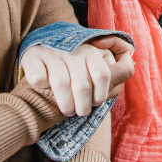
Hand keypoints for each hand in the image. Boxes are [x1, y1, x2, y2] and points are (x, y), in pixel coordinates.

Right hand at [20, 36, 134, 116]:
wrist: (44, 69)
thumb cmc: (76, 73)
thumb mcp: (98, 69)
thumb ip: (118, 69)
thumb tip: (129, 61)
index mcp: (91, 52)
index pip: (103, 75)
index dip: (101, 94)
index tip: (97, 101)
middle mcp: (72, 50)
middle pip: (82, 86)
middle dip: (83, 106)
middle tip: (81, 111)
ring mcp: (52, 53)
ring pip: (60, 84)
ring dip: (65, 105)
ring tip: (67, 110)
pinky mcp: (32, 57)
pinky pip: (38, 78)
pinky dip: (41, 86)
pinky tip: (44, 88)